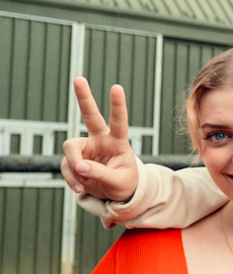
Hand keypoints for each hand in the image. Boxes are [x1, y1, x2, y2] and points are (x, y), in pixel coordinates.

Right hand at [61, 79, 139, 201]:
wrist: (115, 194)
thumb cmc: (124, 184)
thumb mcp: (119, 182)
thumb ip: (101, 173)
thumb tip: (80, 166)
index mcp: (118, 142)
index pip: (119, 121)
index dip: (118, 105)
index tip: (116, 87)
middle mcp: (101, 140)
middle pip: (90, 116)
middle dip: (84, 98)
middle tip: (79, 79)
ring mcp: (86, 148)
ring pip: (71, 149)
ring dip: (74, 168)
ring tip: (84, 184)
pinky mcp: (75, 159)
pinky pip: (67, 167)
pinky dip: (71, 179)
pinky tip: (80, 187)